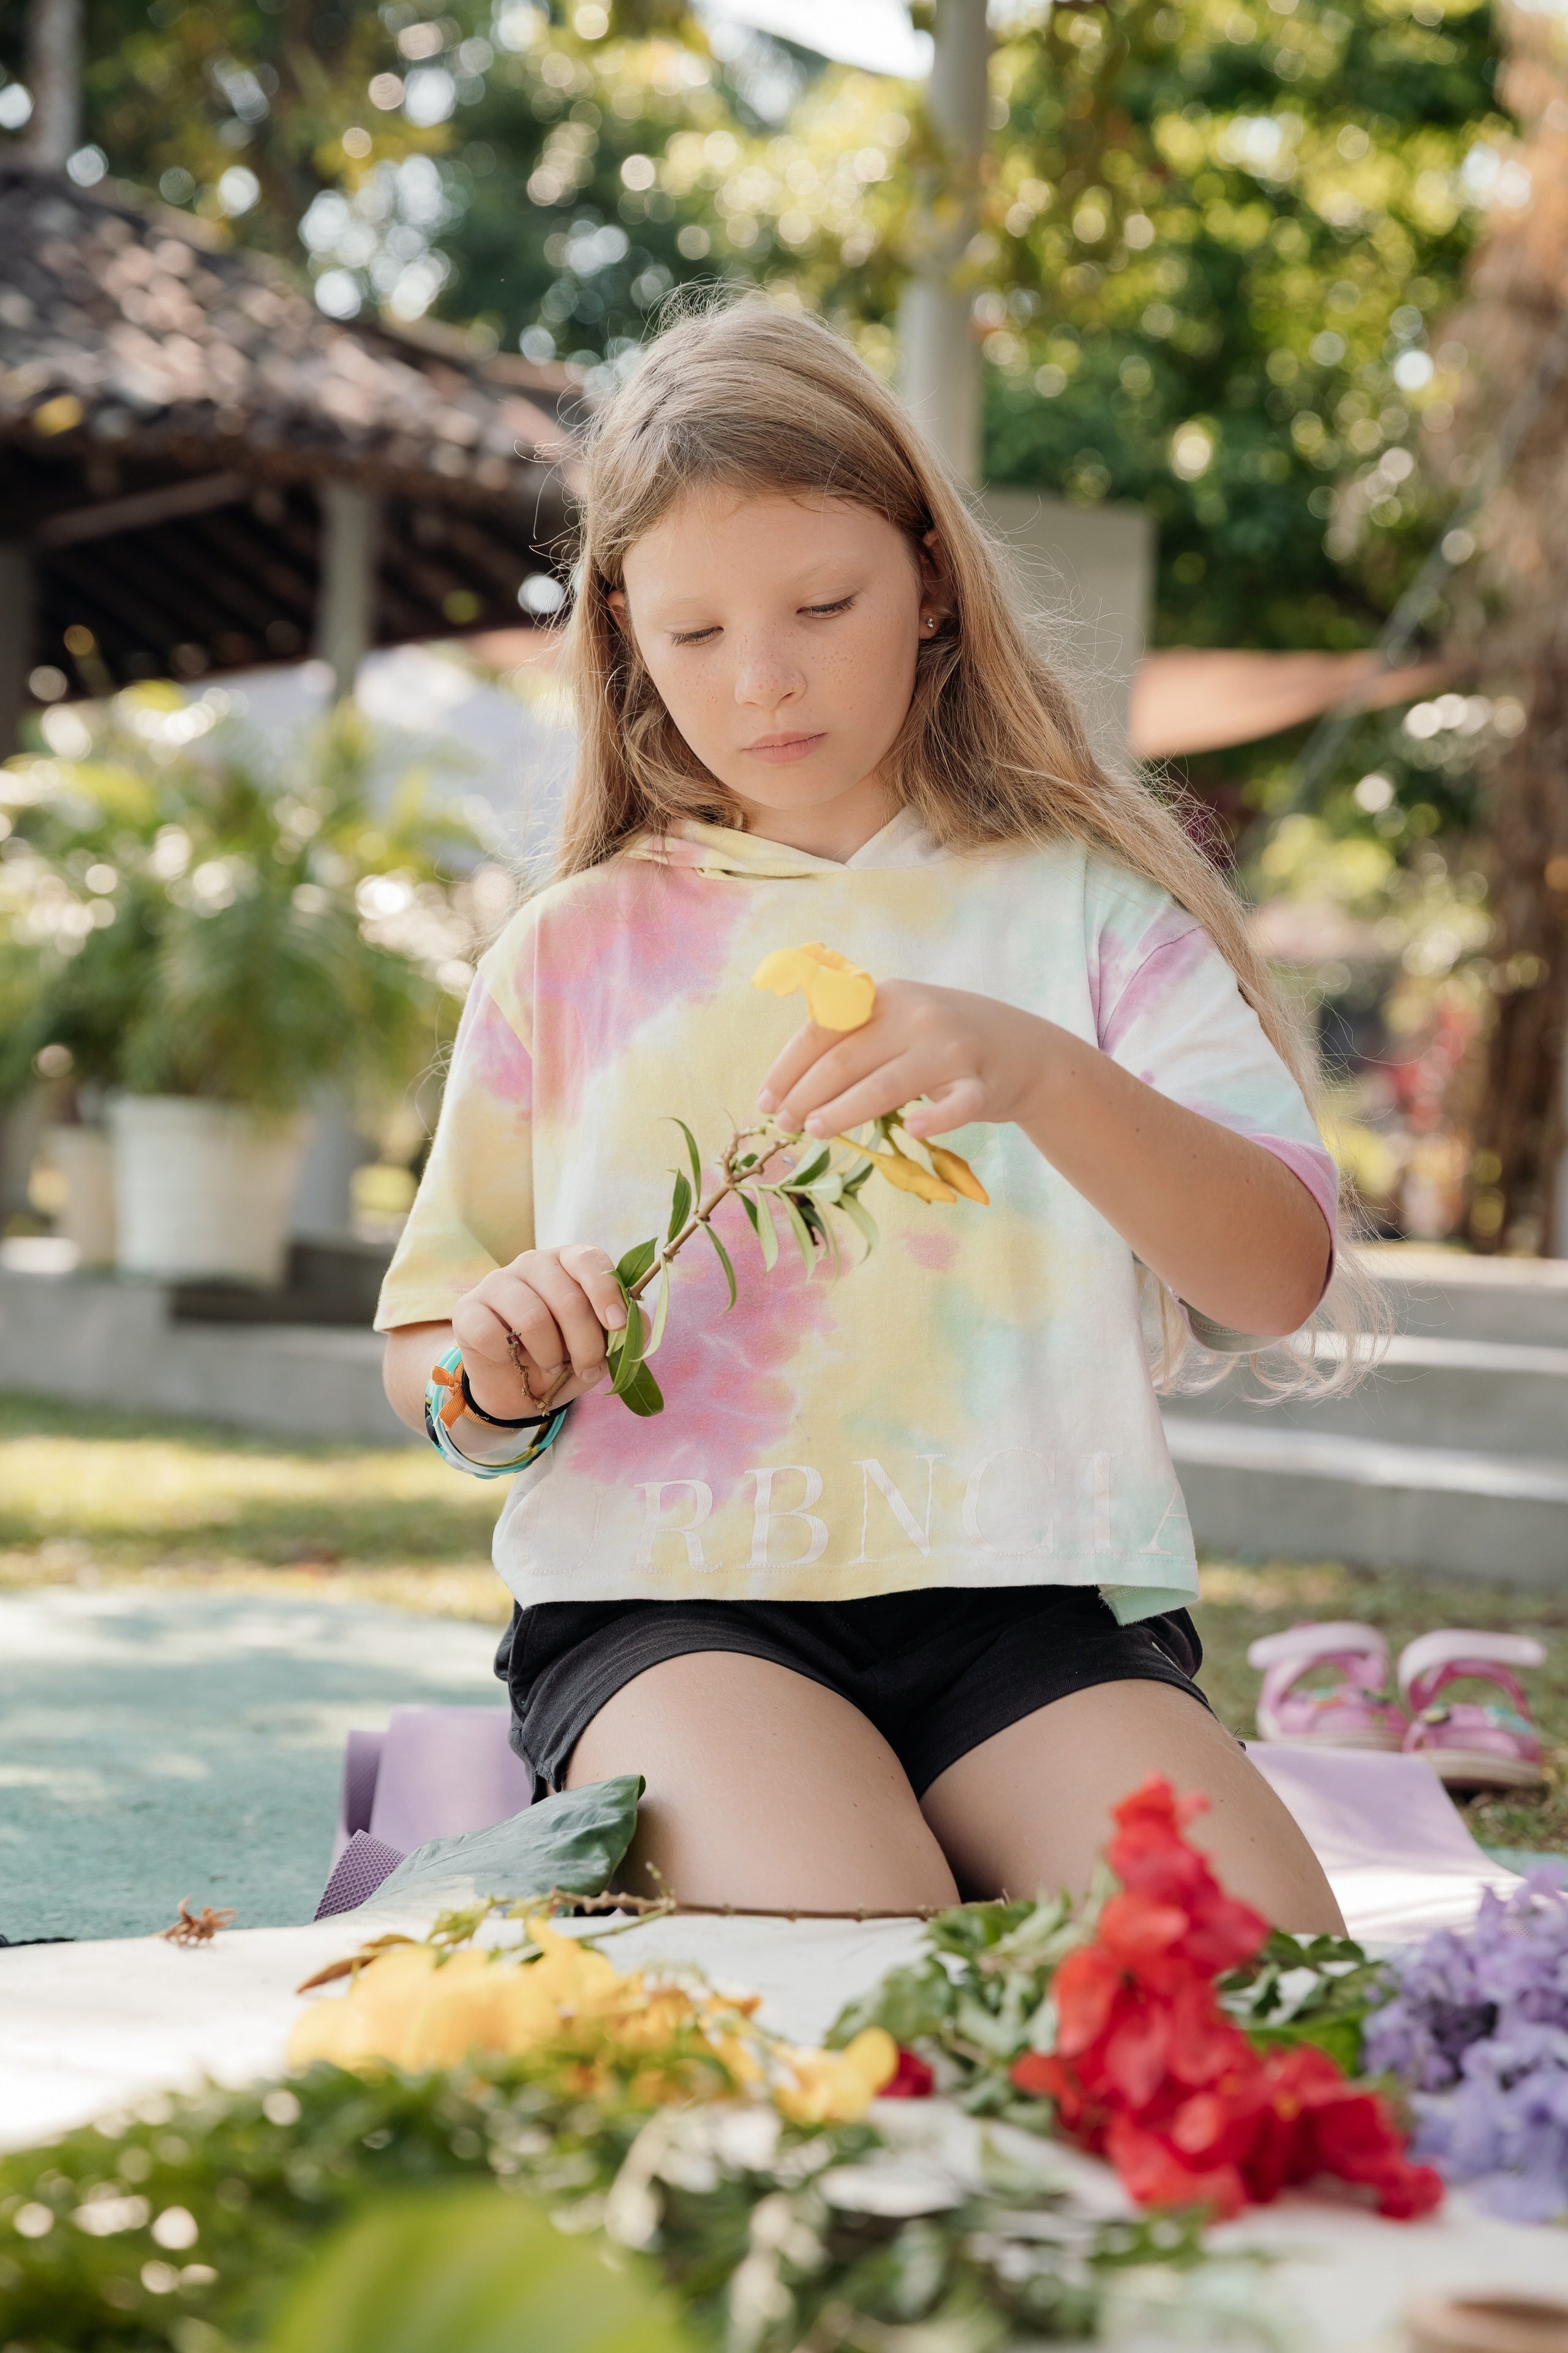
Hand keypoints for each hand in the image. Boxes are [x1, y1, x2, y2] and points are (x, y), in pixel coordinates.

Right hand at [451, 1245, 626, 1418]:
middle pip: (566, 1297)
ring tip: (553, 1369)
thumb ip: (626, 1330)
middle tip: (587, 1368)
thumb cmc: (564, 1358)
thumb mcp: (601, 1348)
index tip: (616, 1326)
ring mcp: (497, 1282)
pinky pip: (492, 1334)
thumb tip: (636, 1321)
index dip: (606, 1293)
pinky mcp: (468, 1310)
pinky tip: (514, 1361)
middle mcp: (532, 1263)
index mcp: (568, 1262)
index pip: (589, 1260)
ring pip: (533, 1317)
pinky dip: (509, 1358)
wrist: (517, 1389)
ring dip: (551, 1355)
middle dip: (585, 1344)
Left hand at [757, 980, 1049, 1141]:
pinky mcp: (983, 1083)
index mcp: (886, 997)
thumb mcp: (898, 1022)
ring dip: (844, 1110)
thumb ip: (854, 1038)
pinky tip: (914, 1130)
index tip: (766, 1100)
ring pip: (887, 1085)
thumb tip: (790, 1085)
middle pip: (846, 1059)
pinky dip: (937, 1118)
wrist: (1024, 1049)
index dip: (788, 1068)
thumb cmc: (943, 1042)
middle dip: (806, 1095)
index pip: (823, 1030)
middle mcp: (917, 1016)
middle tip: (785, 1125)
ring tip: (816, 1132)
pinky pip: (958, 1105)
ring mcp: (952, 1049)